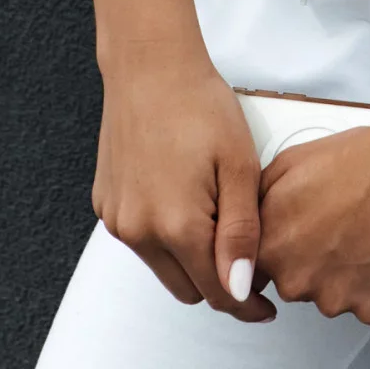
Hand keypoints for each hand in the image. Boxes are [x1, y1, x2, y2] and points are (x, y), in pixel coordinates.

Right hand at [91, 40, 277, 323]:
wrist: (151, 65)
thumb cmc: (198, 103)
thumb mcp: (239, 165)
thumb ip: (242, 232)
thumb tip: (242, 288)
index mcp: (176, 224)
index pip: (217, 291)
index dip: (246, 301)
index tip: (264, 305)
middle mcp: (139, 230)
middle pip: (188, 287)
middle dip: (218, 277)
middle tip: (244, 244)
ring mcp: (117, 219)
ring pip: (162, 266)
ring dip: (189, 255)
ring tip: (214, 207)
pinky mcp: (105, 205)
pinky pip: (141, 239)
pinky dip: (164, 232)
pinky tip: (183, 193)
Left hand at [255, 114, 369, 325]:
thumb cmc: (360, 157)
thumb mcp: (288, 163)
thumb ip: (259, 204)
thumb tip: (252, 225)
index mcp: (272, 244)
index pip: (258, 271)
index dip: (282, 251)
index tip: (301, 238)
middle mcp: (297, 279)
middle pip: (297, 283)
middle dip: (314, 260)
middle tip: (341, 224)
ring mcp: (335, 298)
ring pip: (333, 295)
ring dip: (346, 272)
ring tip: (368, 229)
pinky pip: (367, 304)